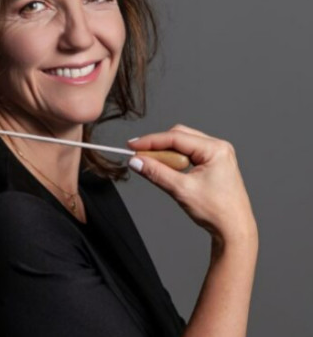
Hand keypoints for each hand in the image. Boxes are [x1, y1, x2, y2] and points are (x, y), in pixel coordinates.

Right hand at [127, 125, 256, 244]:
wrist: (234, 230)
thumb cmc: (217, 212)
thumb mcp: (181, 190)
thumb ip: (156, 173)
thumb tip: (136, 162)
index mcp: (215, 149)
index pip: (175, 137)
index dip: (151, 141)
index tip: (132, 146)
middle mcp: (218, 147)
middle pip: (178, 137)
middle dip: (157, 146)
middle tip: (139, 157)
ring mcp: (216, 155)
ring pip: (182, 145)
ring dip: (165, 154)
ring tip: (153, 166)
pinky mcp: (213, 163)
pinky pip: (188, 154)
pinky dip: (174, 160)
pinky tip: (167, 169)